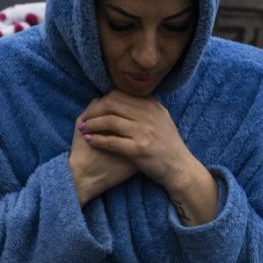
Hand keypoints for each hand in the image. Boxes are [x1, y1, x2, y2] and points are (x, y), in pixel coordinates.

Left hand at [81, 91, 218, 224]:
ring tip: (83, 130)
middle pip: (111, 104)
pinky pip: (111, 141)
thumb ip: (143, 108)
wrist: (180, 168)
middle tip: (83, 120)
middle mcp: (148, 115)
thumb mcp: (160, 119)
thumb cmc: (167, 145)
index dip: (101, 101)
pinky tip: (90, 141)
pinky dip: (98, 140)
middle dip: (93, 111)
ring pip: (109, 121)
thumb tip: (121, 97)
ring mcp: (144, 132)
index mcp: (152, 105)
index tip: (92, 109)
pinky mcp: (139, 149)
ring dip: (92, 125)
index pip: (119, 95)